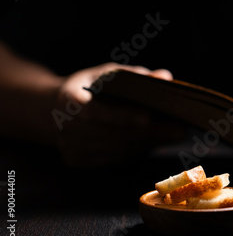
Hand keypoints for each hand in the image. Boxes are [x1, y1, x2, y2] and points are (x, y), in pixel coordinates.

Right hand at [52, 63, 185, 167]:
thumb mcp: (106, 74)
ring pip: (116, 150)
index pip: (96, 112)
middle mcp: (66, 128)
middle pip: (113, 135)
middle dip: (150, 133)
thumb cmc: (87, 87)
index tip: (149, 118)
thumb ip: (134, 76)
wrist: (51, 111)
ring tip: (174, 135)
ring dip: (148, 144)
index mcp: (68, 101)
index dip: (121, 116)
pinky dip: (137, 152)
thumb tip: (165, 77)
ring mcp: (70, 148)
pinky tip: (156, 143)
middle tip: (179, 129)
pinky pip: (114, 159)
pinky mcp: (78, 161)